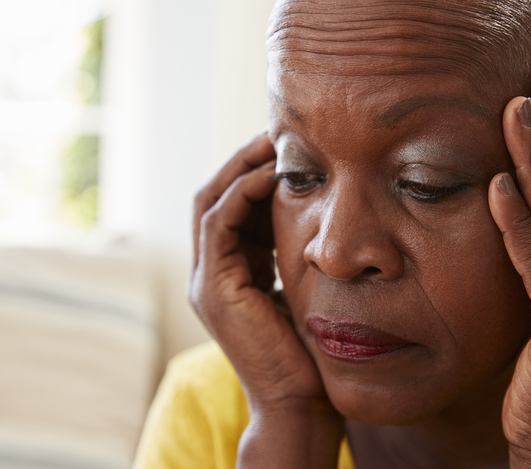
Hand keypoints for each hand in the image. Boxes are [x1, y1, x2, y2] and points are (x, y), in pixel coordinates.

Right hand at [188, 133, 342, 467]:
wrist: (301, 401)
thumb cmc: (312, 347)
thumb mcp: (304, 286)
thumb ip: (298, 254)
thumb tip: (324, 215)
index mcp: (233, 270)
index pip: (235, 205)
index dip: (257, 171)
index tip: (291, 146)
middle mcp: (211, 271)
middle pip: (216, 195)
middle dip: (245, 159)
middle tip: (279, 130)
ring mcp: (206, 280)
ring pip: (210, 200)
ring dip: (241, 166)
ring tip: (275, 141)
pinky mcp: (212, 289)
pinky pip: (219, 222)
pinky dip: (242, 192)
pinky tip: (275, 173)